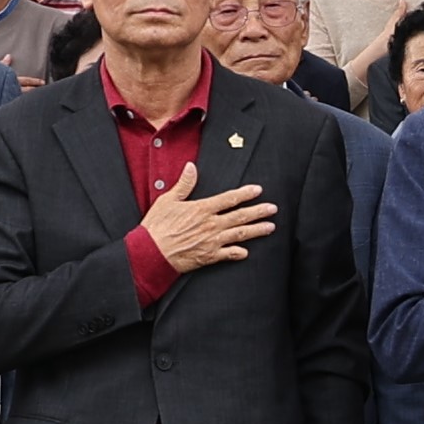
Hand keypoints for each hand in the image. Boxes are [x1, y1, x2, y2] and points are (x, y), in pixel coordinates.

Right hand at [136, 177, 275, 277]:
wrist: (150, 253)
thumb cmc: (156, 226)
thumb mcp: (168, 200)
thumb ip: (184, 184)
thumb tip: (191, 166)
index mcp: (202, 209)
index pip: (229, 199)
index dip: (245, 194)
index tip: (258, 190)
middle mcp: (211, 225)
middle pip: (240, 216)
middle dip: (259, 212)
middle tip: (273, 209)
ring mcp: (211, 242)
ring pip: (239, 234)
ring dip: (256, 230)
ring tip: (270, 227)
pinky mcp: (208, 257)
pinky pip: (228, 255)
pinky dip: (238, 253)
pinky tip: (246, 252)